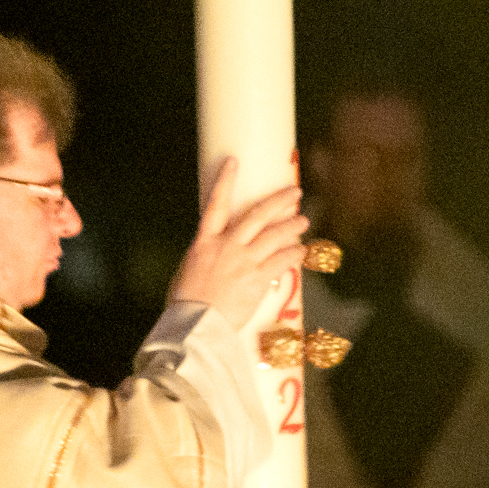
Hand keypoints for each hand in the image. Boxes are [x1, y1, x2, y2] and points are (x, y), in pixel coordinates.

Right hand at [168, 156, 309, 329]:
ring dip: (292, 225)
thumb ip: (206, 257)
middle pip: (257, 215)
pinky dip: (294, 254)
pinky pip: (282, 261)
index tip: (234, 162)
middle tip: (294, 192)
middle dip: (278, 201)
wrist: (194, 325)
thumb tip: (216, 254)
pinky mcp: (257, 280)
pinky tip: (303, 250)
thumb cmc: (185, 305)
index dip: (225, 180)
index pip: (216, 203)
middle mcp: (226, 246)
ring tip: (304, 220)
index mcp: (204, 242)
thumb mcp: (189, 271)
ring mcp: (243, 261)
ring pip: (274, 235)